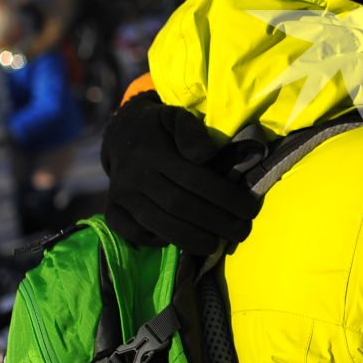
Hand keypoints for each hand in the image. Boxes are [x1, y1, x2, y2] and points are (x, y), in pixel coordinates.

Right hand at [101, 92, 260, 255]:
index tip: (250, 210)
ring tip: (217, 245)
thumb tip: (205, 155)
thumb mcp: (177, 117)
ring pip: (158, 223)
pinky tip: (182, 242)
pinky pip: (134, 232)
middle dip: (215, 222)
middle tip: (242, 232)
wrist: (122, 133)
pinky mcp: (112, 210)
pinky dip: (158, 241)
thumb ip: (192, 132)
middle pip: (179, 205)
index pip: (195, 180)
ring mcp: (121, 195)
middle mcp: (135, 175)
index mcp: (154, 151)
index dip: (225, 198)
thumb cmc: (161, 128)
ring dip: (191, 238)